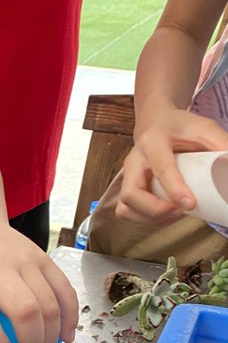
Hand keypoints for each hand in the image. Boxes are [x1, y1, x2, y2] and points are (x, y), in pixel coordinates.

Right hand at [117, 109, 227, 224]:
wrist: (155, 122)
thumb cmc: (180, 128)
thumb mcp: (203, 128)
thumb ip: (221, 144)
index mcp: (153, 142)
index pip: (160, 168)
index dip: (175, 189)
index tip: (191, 205)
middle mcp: (134, 161)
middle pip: (130, 194)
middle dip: (154, 211)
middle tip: (179, 212)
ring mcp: (127, 176)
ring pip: (125, 207)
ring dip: (149, 218)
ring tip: (175, 215)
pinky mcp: (127, 187)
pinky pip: (127, 211)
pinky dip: (146, 219)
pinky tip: (166, 215)